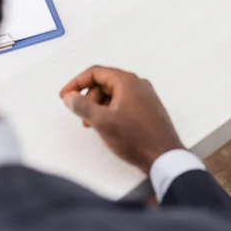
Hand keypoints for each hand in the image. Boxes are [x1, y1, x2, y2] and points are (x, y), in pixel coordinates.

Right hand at [60, 66, 183, 173]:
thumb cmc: (138, 139)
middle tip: (81, 116)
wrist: (165, 157)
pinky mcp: (147, 108)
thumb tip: (70, 96)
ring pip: (113, 94)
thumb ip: (83, 106)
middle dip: (88, 98)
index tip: (65, 96)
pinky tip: (108, 127)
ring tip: (94, 125)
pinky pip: (123, 102)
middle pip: (104, 83)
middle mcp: (137, 84)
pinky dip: (111, 111)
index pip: (95, 72)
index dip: (76, 83)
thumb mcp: (103, 122)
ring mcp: (144, 96)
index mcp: (127, 81)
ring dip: (99, 106)